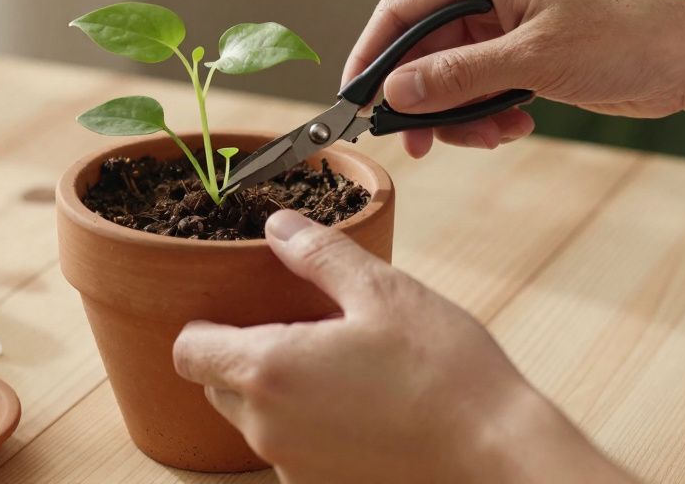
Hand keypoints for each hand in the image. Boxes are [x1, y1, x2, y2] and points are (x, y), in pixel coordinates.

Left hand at [172, 210, 631, 483]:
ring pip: (255, 421)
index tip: (238, 309)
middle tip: (299, 328)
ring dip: (277, 392)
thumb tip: (278, 226)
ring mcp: (293, 466)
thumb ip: (318, 254)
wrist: (495, 453)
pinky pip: (291, 451)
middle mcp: (267, 427)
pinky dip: (309, 427)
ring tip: (338, 365)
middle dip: (243, 355)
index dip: (204, 326)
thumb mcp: (381, 291)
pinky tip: (360, 405)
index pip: (189, 350)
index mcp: (268, 369)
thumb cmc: (442, 369)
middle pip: (217, 385)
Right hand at [343, 0, 684, 157]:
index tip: (354, 101)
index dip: (372, 55)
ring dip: (461, 115)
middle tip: (419, 144)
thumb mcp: (532, 59)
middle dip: (422, 100)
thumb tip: (394, 94)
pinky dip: (487, 116)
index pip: (403, 10)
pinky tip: (516, 128)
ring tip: (493, 137)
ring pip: (451, 79)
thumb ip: (457, 77)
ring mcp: (507, 27)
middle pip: (423, 51)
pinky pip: (481, 91)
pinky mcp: (525, 57)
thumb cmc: (624, 36)